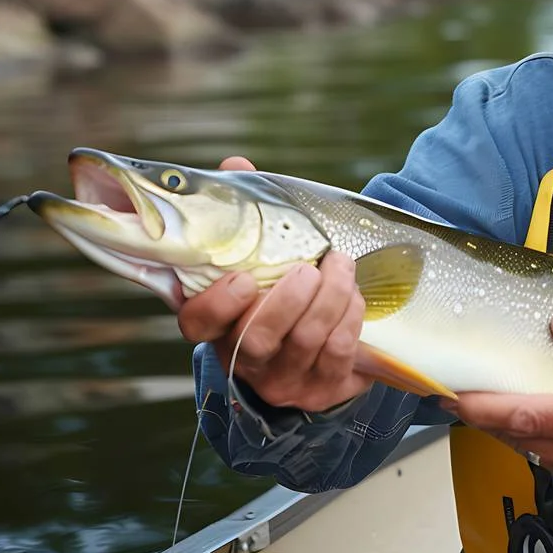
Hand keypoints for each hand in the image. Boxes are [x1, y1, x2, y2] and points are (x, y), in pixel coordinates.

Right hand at [176, 156, 375, 412]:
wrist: (319, 348)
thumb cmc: (279, 290)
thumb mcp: (257, 255)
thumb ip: (244, 211)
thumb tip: (236, 165)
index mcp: (217, 325)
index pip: (198, 324)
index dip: (218, 305)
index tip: (244, 278)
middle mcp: (245, 359)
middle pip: (257, 339)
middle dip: (288, 301)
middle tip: (310, 269)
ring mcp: (284, 379)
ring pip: (305, 342)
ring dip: (330, 297)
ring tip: (341, 265)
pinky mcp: (323, 387)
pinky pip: (338, 352)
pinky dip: (350, 317)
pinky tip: (354, 294)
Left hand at [445, 313, 552, 500]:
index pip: (518, 416)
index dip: (478, 406)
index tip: (450, 394)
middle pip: (516, 436)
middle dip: (485, 415)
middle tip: (461, 392)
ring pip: (532, 451)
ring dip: (510, 428)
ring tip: (496, 402)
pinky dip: (536, 440)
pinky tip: (539, 420)